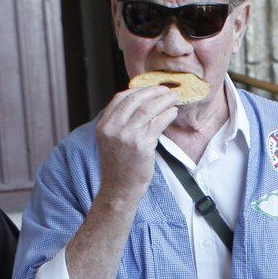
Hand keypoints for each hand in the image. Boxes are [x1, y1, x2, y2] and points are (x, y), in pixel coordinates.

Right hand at [93, 84, 180, 204]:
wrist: (120, 190)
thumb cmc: (120, 166)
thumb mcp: (111, 141)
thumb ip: (120, 123)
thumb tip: (140, 103)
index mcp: (103, 126)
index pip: (120, 98)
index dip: (138, 90)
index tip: (151, 89)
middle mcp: (112, 129)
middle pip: (135, 99)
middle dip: (154, 91)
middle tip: (167, 90)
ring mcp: (126, 136)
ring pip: (148, 109)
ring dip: (164, 100)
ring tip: (174, 98)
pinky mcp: (141, 145)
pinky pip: (158, 123)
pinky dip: (168, 114)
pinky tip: (173, 112)